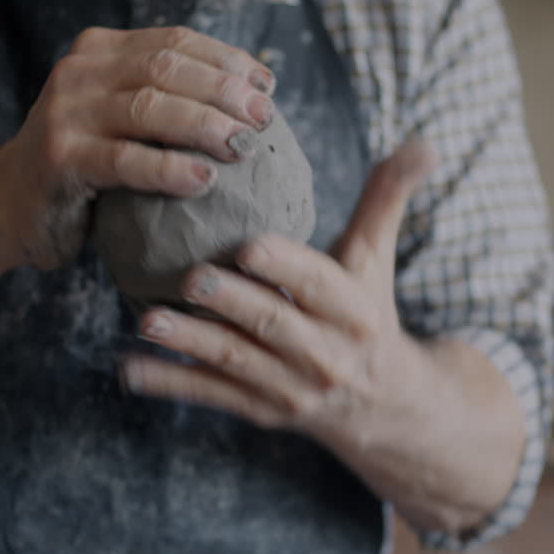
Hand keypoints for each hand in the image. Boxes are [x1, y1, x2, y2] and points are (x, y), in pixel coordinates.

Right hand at [0, 26, 277, 269]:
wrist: (4, 206)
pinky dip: (168, 168)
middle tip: (264, 118)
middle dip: (224, 90)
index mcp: (100, 52)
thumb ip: (165, 100)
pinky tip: (204, 181)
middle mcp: (79, 71)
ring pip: (149, 107)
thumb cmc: (84, 168)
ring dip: (204, 124)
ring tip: (244, 147)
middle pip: (166, 68)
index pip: (175, 41)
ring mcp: (65, 113)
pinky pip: (124, 160)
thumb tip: (253, 99)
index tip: (268, 85)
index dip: (227, 60)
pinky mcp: (59, 159)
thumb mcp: (120, 120)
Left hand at [121, 140, 439, 440]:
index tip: (249, 245)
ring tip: (148, 321)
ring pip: (236, 364)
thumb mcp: (376, 258)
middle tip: (191, 278)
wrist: (381, 405)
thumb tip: (424, 143)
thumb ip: (387, 199)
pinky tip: (129, 368)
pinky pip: (212, 397)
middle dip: (232, 303)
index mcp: (355, 312)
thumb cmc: (366, 311)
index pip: (319, 285)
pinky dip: (170, 383)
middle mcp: (327, 355)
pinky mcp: (261, 411)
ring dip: (190, 344)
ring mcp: (291, 388)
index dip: (286, 266)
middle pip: (273, 325)